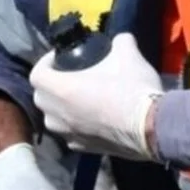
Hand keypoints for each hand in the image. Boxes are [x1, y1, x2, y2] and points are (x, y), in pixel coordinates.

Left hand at [30, 32, 162, 160]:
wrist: (153, 128)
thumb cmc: (133, 89)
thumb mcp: (128, 55)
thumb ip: (120, 42)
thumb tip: (121, 39)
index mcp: (62, 90)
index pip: (36, 75)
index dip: (44, 63)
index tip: (59, 58)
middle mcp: (59, 116)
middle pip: (40, 98)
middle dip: (49, 85)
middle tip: (68, 75)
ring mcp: (70, 135)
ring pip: (52, 120)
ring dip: (59, 108)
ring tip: (77, 98)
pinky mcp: (84, 150)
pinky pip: (70, 135)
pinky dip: (74, 125)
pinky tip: (91, 119)